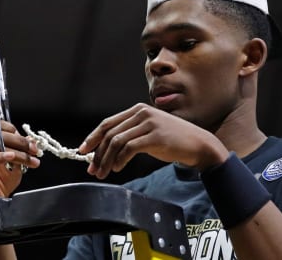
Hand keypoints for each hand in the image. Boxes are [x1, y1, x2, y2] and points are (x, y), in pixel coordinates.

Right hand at [0, 116, 40, 198]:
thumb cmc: (1, 180)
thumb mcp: (14, 160)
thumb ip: (20, 148)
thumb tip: (30, 139)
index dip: (10, 127)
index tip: (26, 138)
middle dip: (20, 141)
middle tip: (34, 149)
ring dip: (19, 153)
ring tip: (32, 160)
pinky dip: (2, 157)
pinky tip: (12, 158)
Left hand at [77, 103, 227, 178]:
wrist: (198, 144)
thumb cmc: (171, 141)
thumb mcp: (148, 132)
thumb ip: (129, 135)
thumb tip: (103, 150)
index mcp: (137, 110)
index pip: (107, 123)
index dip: (93, 137)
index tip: (83, 151)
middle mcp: (141, 112)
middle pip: (109, 133)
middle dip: (97, 152)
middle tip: (92, 168)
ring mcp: (149, 123)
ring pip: (116, 141)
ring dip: (106, 159)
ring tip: (103, 172)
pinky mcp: (155, 136)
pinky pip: (129, 148)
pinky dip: (119, 160)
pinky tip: (117, 168)